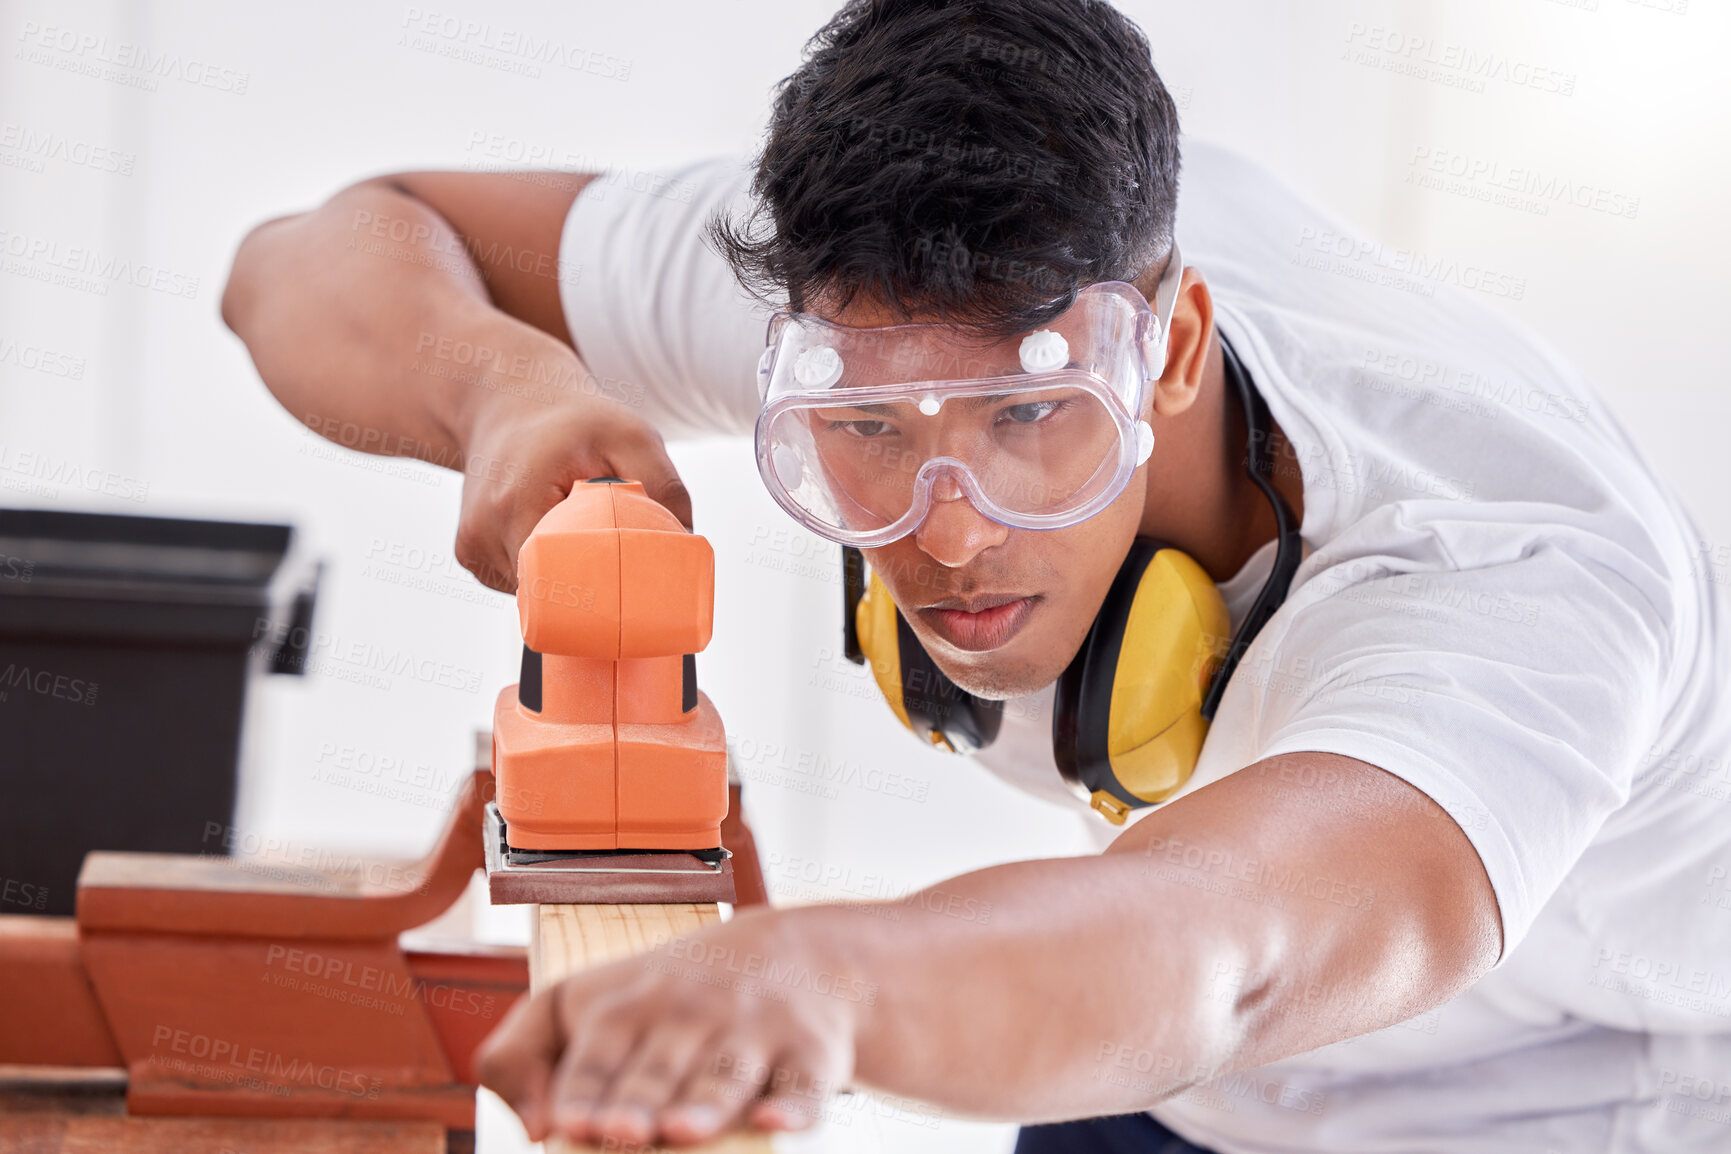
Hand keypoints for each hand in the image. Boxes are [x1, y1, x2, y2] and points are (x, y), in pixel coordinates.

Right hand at [453, 356, 692, 592]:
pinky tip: (552, 532)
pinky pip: (519, 581)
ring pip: (533, 592)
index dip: (598, 596)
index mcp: (517, 503)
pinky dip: (545, 567)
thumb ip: (665, 490)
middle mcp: (484, 531)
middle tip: (621, 565)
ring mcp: (472, 546)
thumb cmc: (575, 419)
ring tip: (581, 532)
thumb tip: (684, 549)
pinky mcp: (471, 552)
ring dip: (566, 575)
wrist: (509, 398)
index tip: (630, 593)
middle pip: (548, 593)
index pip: (559, 583)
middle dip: (589, 586)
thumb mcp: (633, 437)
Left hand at [475, 907, 864, 1147]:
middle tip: (619, 1132)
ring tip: (680, 1131)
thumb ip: (524, 1053)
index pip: (599, 1052)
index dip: (583, 1088)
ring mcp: (756, 1032)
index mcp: (629, 1006)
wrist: (793, 955)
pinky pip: (806, 1084)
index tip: (570, 1124)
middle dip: (639, 1101)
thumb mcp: (585, 1002)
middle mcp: (693, 1014)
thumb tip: (530, 1127)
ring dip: (706, 1104)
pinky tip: (776, 1119)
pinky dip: (795, 1104)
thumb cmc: (667, 1000)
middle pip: (661, 1069)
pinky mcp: (812, 1054)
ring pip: (728, 1076)